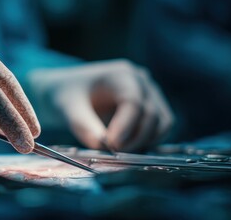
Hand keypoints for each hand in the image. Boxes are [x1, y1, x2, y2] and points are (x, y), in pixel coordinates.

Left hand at [29, 60, 172, 151]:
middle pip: (152, 114)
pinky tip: (127, 149)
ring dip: (144, 142)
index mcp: (121, 75)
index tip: (111, 146)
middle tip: (113, 154)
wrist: (68, 91)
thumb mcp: (69, 109)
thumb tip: (102, 147)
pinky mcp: (152, 109)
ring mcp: (150, 94)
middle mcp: (141, 82)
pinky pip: (160, 128)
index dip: (126, 127)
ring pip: (162, 123)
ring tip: (119, 152)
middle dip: (134, 139)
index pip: (133, 102)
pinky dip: (148, 141)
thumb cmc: (67, 95)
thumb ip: (84, 126)